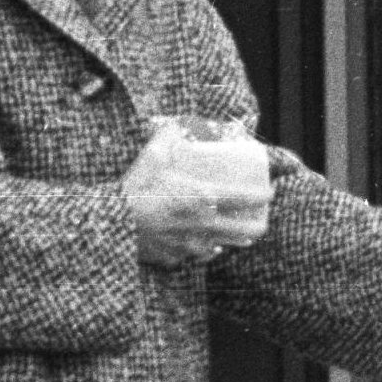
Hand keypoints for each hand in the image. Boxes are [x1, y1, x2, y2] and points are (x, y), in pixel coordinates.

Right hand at [121, 118, 275, 268]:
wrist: (112, 224)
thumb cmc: (135, 189)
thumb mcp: (152, 156)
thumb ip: (168, 136)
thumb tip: (176, 124)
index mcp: (203, 198)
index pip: (246, 198)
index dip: (264, 195)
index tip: (270, 191)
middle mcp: (204, 224)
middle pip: (246, 230)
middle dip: (259, 223)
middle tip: (260, 216)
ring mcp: (192, 244)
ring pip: (226, 245)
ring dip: (237, 238)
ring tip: (242, 232)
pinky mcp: (177, 257)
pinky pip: (200, 254)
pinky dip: (208, 248)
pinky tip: (210, 245)